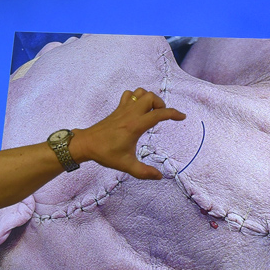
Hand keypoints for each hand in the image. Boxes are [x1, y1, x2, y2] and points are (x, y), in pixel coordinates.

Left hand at [70, 87, 185, 179]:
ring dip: (149, 99)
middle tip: (161, 117)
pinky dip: (136, 97)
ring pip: (140, 92)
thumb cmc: (106, 153)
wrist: (87, 144)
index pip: (158, 114)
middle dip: (160, 104)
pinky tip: (137, 110)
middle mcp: (130, 114)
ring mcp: (123, 109)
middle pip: (150, 97)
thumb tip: (159, 177)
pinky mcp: (117, 109)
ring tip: (150, 112)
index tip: (182, 117)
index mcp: (135, 126)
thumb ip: (143, 172)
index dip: (173, 114)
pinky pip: (129, 95)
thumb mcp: (126, 165)